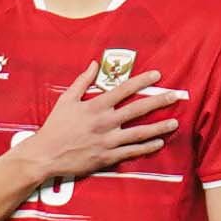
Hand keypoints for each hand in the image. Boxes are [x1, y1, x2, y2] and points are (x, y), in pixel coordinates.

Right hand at [10, 66, 182, 194]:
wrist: (45, 154)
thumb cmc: (55, 126)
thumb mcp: (66, 100)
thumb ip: (82, 81)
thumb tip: (94, 64)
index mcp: (96, 106)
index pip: (124, 89)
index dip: (142, 81)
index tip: (157, 75)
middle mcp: (105, 122)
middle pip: (138, 109)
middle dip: (158, 101)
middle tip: (175, 96)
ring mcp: (108, 141)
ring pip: (139, 133)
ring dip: (159, 127)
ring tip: (174, 123)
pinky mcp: (107, 157)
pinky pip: (131, 151)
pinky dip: (146, 147)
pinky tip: (159, 143)